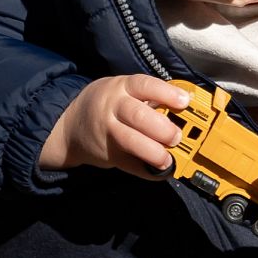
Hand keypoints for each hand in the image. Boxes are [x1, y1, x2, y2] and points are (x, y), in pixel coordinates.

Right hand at [38, 75, 189, 177]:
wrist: (71, 126)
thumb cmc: (107, 104)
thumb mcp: (122, 90)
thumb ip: (150, 96)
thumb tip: (186, 102)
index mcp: (122, 87)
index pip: (144, 85)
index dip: (166, 93)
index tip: (184, 102)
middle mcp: (113, 107)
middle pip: (138, 115)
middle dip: (161, 128)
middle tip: (177, 137)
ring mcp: (108, 131)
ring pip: (130, 140)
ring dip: (153, 152)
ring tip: (167, 159)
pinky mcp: (107, 154)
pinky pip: (128, 164)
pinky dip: (146, 170)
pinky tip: (160, 172)